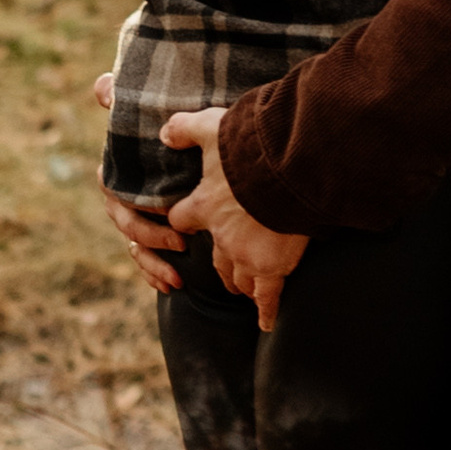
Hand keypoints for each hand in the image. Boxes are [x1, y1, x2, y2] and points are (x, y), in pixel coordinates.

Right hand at [90, 70, 184, 290]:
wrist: (200, 153)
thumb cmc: (169, 129)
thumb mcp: (153, 111)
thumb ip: (124, 98)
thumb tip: (102, 88)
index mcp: (121, 172)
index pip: (116, 191)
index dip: (135, 204)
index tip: (163, 210)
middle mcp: (125, 199)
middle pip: (127, 223)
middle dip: (151, 235)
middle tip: (181, 239)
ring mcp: (139, 220)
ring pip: (136, 247)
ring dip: (153, 263)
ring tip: (177, 277)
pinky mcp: (154, 238)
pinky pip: (146, 262)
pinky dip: (155, 275)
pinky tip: (172, 285)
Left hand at [163, 106, 309, 329]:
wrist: (286, 166)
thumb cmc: (249, 144)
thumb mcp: (210, 127)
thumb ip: (184, 129)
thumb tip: (163, 131)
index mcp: (203, 204)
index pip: (182, 218)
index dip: (183, 219)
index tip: (186, 221)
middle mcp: (221, 234)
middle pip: (213, 257)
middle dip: (217, 263)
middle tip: (224, 271)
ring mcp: (246, 254)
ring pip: (237, 277)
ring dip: (239, 284)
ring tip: (244, 292)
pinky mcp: (272, 266)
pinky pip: (267, 296)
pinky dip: (266, 310)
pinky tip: (265, 323)